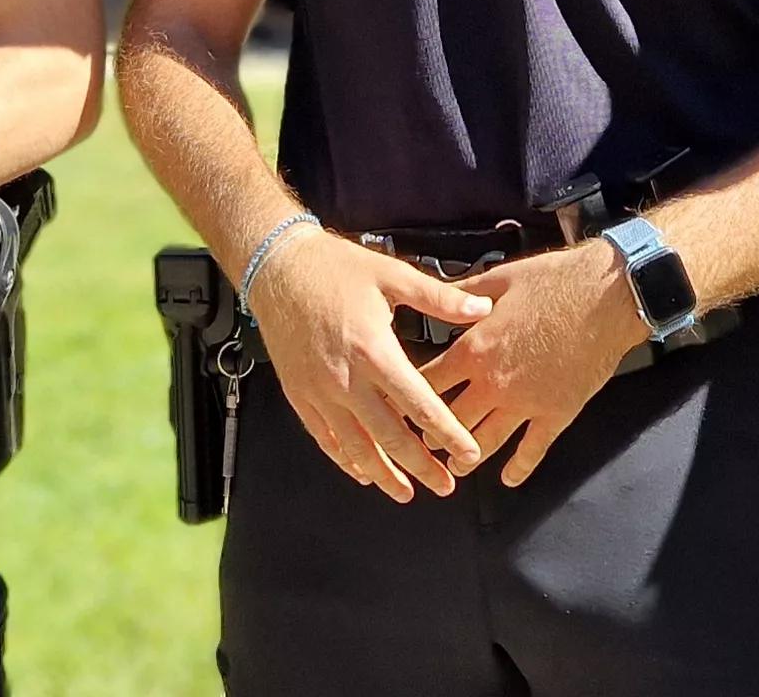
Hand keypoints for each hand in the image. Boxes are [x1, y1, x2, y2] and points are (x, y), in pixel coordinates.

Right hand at [244, 225, 492, 501]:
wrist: (277, 266)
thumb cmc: (333, 267)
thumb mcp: (391, 275)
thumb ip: (439, 298)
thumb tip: (481, 309)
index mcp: (374, 350)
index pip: (419, 404)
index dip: (447, 432)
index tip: (468, 452)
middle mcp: (345, 378)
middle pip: (390, 436)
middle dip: (421, 466)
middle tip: (445, 485)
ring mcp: (319, 390)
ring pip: (355, 446)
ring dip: (383, 473)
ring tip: (406, 491)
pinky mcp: (299, 394)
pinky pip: (324, 437)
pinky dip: (344, 459)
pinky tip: (361, 471)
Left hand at [417, 241, 643, 485]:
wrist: (607, 296)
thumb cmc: (555, 281)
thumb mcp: (499, 279)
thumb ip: (463, 294)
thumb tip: (437, 294)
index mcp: (474, 349)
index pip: (426, 382)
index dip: (407, 395)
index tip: (397, 403)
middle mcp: (494, 384)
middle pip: (449, 420)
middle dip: (432, 433)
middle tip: (422, 440)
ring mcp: (526, 404)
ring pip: (485, 442)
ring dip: (466, 457)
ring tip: (456, 465)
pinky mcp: (556, 414)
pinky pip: (533, 450)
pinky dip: (519, 468)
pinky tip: (509, 479)